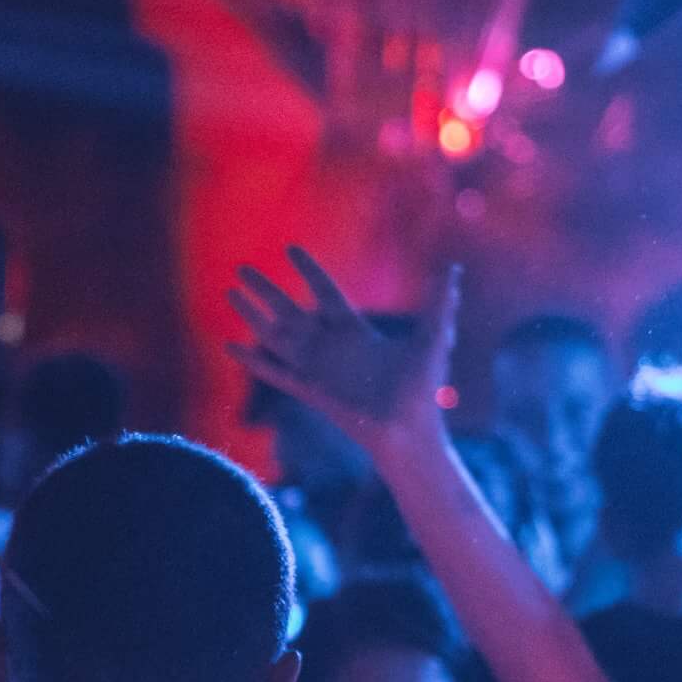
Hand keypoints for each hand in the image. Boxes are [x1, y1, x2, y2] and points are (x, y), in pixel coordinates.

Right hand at [227, 247, 458, 460]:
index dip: (308, 272)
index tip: (290, 250)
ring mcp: (317, 370)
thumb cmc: (423, 390)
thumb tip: (454, 270)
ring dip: (251, 315)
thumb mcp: (432, 339)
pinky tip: (231, 345)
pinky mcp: (310, 391)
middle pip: (290, 311)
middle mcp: (331, 349)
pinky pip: (275, 372)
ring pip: (275, 336)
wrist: (410, 431)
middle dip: (266, 290)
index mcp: (356, 333)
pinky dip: (253, 360)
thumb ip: (438, 304)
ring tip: (228, 293)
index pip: (324, 294)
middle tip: (242, 268)